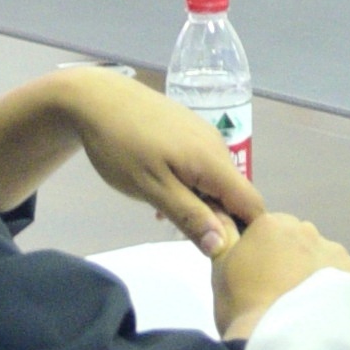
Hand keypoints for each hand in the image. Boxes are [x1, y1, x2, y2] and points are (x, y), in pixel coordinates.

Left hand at [62, 68, 264, 238]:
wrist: (96, 98)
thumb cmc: (121, 146)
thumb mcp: (152, 189)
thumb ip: (189, 217)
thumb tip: (222, 246)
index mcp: (214, 162)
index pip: (253, 205)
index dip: (244, 232)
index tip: (219, 251)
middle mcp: (217, 146)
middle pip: (234, 195)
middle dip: (215, 218)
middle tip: (177, 230)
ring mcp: (203, 135)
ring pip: (215, 181)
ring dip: (199, 202)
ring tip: (162, 210)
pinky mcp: (188, 129)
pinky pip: (201, 166)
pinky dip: (189, 184)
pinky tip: (159, 187)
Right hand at [207, 209, 349, 335]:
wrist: (285, 344)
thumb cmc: (243, 308)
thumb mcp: (219, 272)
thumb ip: (226, 240)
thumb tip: (225, 217)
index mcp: (273, 224)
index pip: (271, 229)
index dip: (266, 253)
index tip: (262, 278)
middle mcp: (309, 231)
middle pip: (301, 242)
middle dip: (294, 262)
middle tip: (283, 297)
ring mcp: (337, 254)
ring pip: (326, 262)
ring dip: (318, 278)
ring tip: (307, 311)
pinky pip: (347, 282)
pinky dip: (339, 295)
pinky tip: (329, 316)